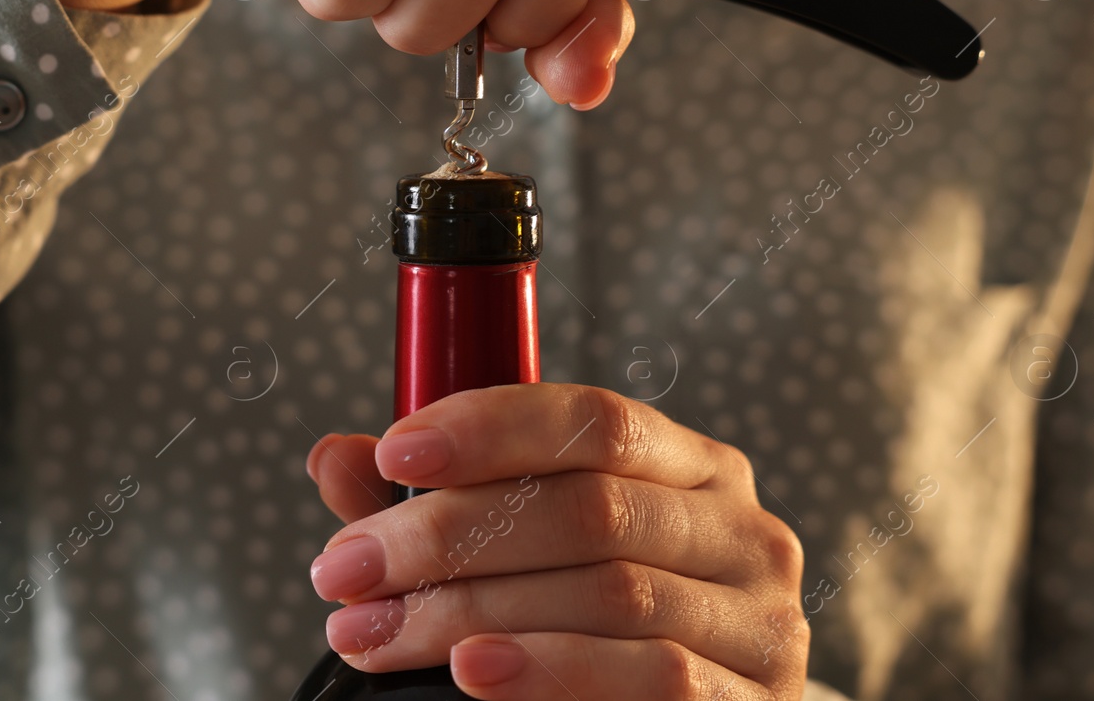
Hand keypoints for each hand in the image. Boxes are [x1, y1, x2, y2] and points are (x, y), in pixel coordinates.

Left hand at [306, 384, 809, 699]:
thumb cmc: (600, 628)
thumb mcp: (524, 550)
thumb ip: (438, 502)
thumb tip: (335, 457)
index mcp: (690, 465)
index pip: (593, 418)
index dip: (490, 427)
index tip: (392, 452)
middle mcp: (737, 526)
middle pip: (588, 507)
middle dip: (447, 535)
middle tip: (348, 568)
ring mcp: (758, 618)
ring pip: (610, 592)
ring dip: (472, 611)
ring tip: (377, 631)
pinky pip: (653, 675)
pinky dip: (551, 670)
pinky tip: (474, 671)